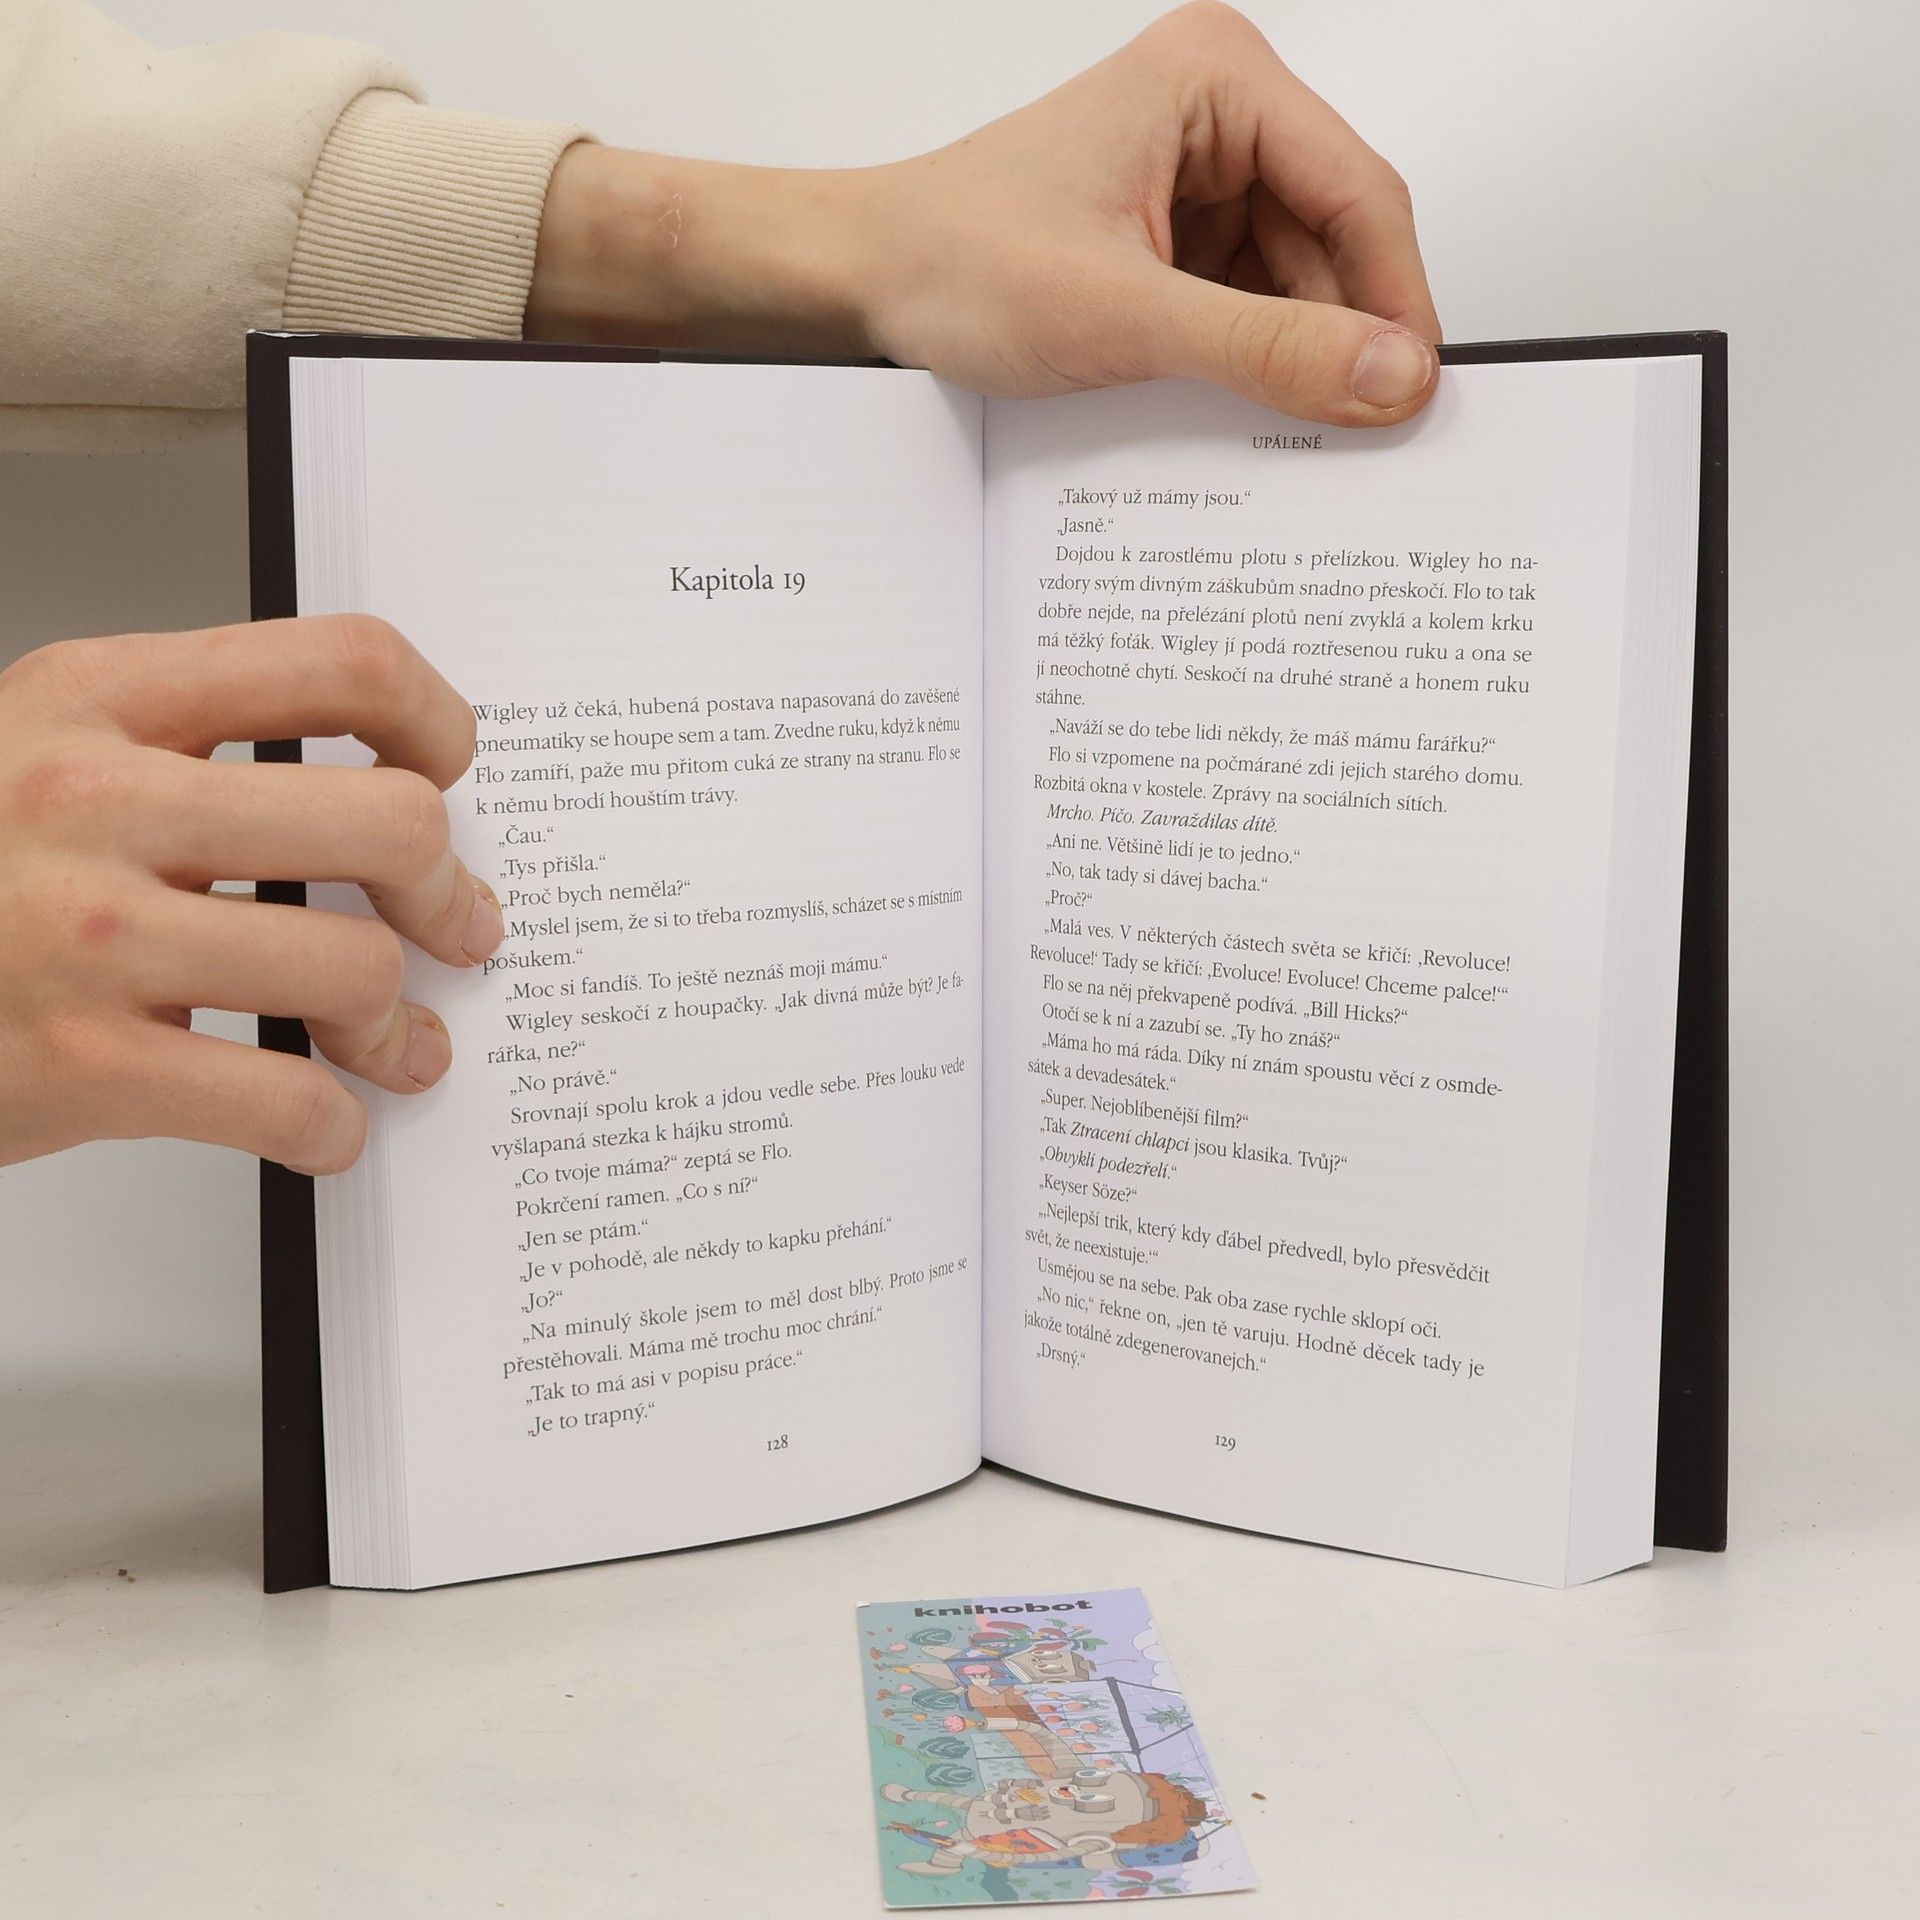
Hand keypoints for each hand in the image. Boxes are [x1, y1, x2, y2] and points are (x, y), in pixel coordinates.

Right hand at [0, 616, 502, 1173]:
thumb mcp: (38, 748)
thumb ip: (186, 749)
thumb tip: (370, 799)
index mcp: (100, 699)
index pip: (340, 661)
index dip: (435, 717)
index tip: (448, 769)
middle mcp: (97, 803)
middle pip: (387, 821)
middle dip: (446, 889)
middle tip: (455, 926)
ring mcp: (86, 938)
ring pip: (352, 966)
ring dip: (397, 1023)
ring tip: (392, 1041)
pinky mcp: (77, 1065)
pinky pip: (281, 1101)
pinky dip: (329, 1127)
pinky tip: (321, 1123)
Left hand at [528, 3, 1437, 425]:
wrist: (863, 284)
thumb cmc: (954, 261)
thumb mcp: (1124, 318)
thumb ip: (1264, 351)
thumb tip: (1389, 376)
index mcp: (1217, 79)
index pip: (1358, 193)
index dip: (1397, 301)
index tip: (1415, 393)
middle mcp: (1218, 112)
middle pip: (1336, 239)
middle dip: (1343, 336)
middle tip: (1361, 436)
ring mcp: (1198, 173)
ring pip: (1297, 280)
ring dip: (1294, 357)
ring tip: (1284, 432)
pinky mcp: (1175, 233)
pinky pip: (1249, 301)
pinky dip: (1252, 360)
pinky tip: (1241, 409)